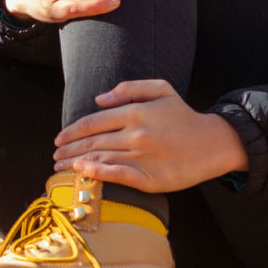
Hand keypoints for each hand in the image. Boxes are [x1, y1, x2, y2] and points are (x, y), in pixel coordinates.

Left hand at [52, 80, 247, 192]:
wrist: (213, 143)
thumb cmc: (183, 116)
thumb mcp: (161, 90)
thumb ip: (129, 89)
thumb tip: (99, 98)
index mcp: (136, 112)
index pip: (93, 122)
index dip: (71, 131)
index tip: (59, 138)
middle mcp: (136, 134)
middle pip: (92, 142)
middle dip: (68, 149)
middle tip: (54, 155)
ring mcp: (142, 157)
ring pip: (100, 158)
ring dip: (74, 163)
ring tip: (59, 167)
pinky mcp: (150, 178)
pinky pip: (117, 175)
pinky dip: (96, 173)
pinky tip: (82, 171)